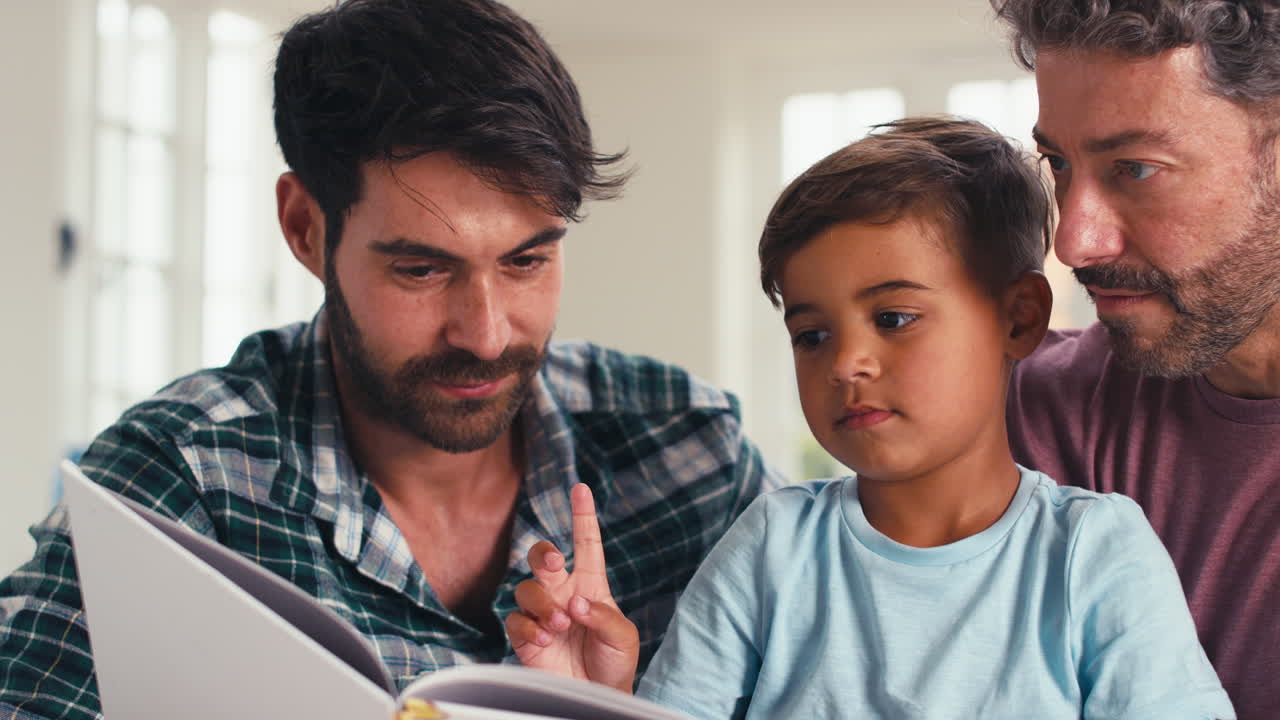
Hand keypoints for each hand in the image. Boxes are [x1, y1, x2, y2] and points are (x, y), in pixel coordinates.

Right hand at [505, 483, 638, 692]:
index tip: (581, 488)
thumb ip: (603, 615)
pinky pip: (515, 620)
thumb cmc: (614, 664)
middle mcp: (563, 594)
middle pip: (543, 558)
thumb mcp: (623, 637)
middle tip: (556, 564)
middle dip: (544, 554)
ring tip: (560, 624)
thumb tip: (576, 603)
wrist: (598, 699)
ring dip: (542, 602)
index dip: (583, 515)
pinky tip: (546, 638)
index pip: (586, 543)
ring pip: (526, 588)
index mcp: (591, 585)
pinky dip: (529, 626)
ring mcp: (543, 614)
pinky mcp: (526, 637)